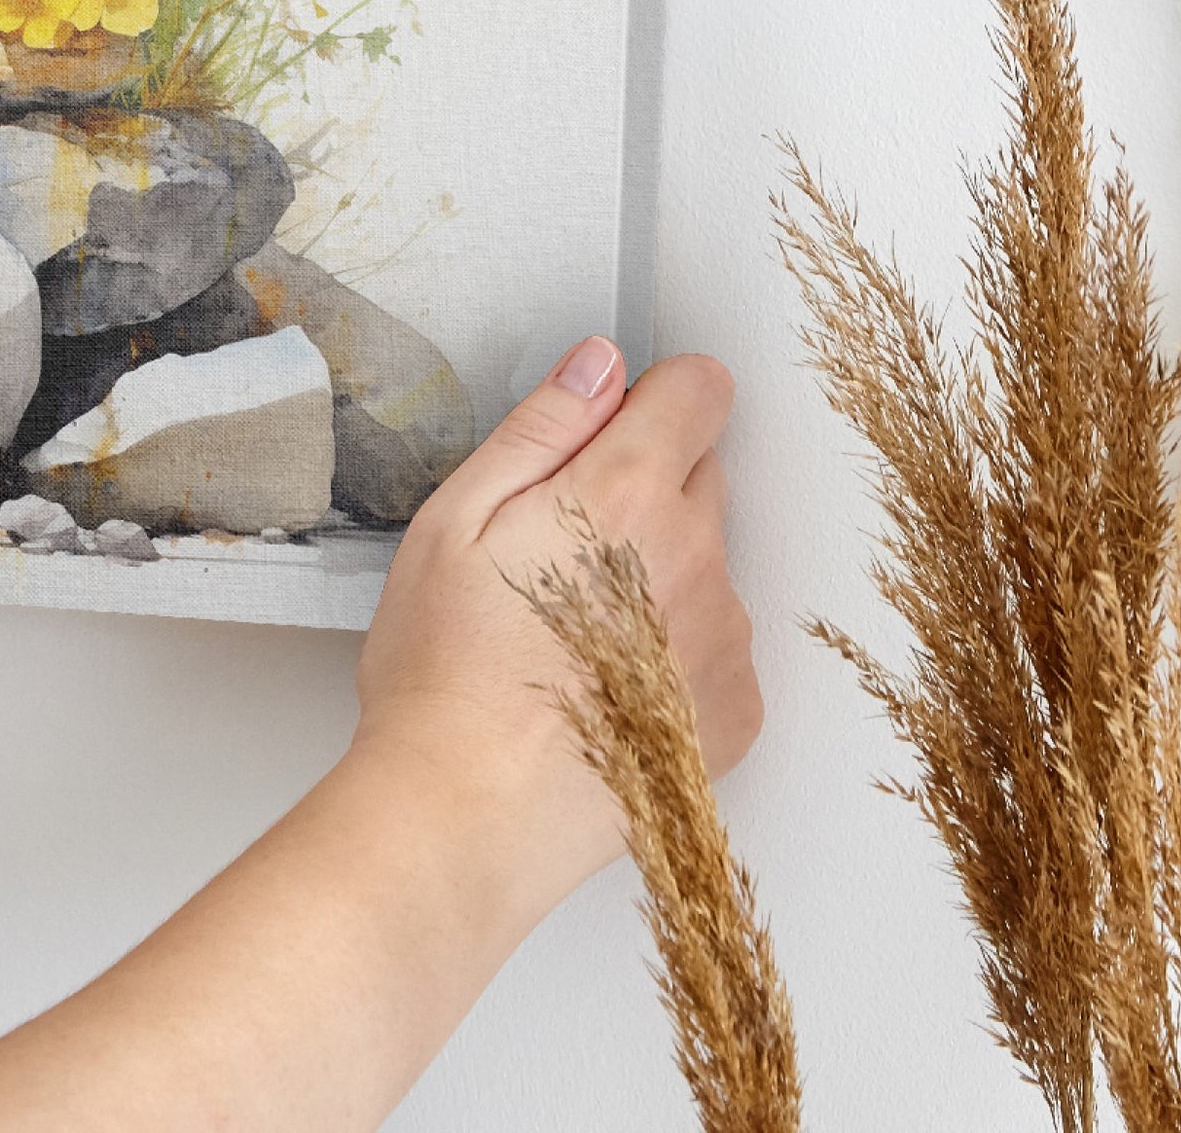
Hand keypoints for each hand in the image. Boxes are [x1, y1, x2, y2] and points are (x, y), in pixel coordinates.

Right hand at [0, 339, 762, 1132]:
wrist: (469, 816)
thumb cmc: (446, 670)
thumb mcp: (456, 519)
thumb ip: (540, 427)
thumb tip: (601, 364)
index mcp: (627, 492)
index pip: (700, 390)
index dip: (655, 397)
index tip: (611, 430)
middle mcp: (698, 556)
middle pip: (703, 474)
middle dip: (645, 487)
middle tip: (559, 546)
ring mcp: (724, 638)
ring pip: (708, 562)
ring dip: (660, 572)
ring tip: (572, 631)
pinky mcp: (734, 711)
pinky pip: (718, 645)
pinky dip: (676, 652)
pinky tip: (605, 685)